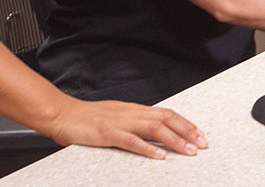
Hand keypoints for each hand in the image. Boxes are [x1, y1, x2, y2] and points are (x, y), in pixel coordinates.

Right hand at [44, 97, 207, 158]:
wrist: (61, 114)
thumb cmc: (86, 119)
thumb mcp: (115, 117)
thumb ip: (134, 123)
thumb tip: (154, 132)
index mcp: (132, 109)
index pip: (166, 113)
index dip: (185, 123)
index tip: (200, 134)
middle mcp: (129, 113)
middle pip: (165, 118)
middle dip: (187, 131)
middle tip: (202, 144)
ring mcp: (119, 122)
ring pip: (153, 128)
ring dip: (174, 140)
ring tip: (188, 151)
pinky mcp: (107, 132)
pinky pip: (131, 140)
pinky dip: (147, 148)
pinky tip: (159, 156)